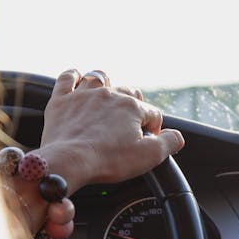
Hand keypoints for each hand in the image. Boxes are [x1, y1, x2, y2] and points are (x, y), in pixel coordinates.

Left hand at [39, 69, 184, 192]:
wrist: (69, 162)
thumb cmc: (108, 160)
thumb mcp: (150, 156)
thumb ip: (170, 143)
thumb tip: (177, 136)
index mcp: (132, 107)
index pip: (152, 113)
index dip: (153, 129)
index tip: (147, 142)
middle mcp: (109, 95)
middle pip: (129, 92)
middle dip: (134, 105)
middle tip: (130, 124)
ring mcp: (83, 95)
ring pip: (100, 78)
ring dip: (107, 85)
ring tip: (108, 97)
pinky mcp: (61, 100)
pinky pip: (67, 78)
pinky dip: (73, 76)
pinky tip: (77, 79)